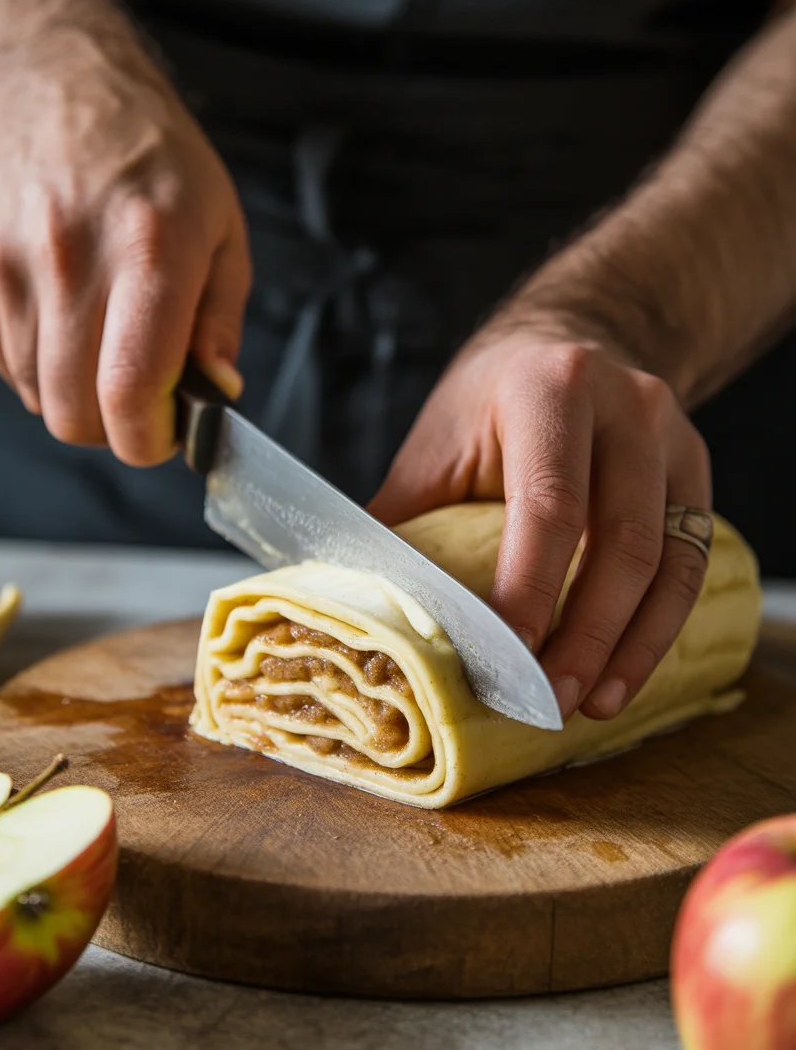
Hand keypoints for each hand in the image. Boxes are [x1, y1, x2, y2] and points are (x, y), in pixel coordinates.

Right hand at [0, 52, 250, 464]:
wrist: (64, 96)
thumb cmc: (157, 168)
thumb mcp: (223, 236)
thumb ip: (220, 324)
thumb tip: (214, 394)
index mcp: (150, 252)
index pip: (129, 388)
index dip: (146, 439)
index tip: (162, 436)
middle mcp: (72, 258)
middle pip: (73, 411)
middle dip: (112, 429)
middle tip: (137, 399)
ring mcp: (11, 263)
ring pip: (38, 395)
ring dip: (76, 392)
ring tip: (102, 339)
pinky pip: (5, 362)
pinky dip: (38, 364)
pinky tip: (64, 316)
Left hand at [368, 319, 711, 722]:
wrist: (563, 347)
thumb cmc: (486, 406)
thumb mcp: (435, 446)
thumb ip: (403, 523)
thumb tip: (355, 609)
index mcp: (549, 387)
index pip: (549, 503)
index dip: (532, 589)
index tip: (508, 661)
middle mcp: (626, 404)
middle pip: (620, 540)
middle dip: (586, 634)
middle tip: (549, 701)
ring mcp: (672, 437)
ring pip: (668, 560)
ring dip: (631, 645)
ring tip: (591, 703)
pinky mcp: (695, 472)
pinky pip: (691, 563)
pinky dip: (659, 627)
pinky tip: (624, 671)